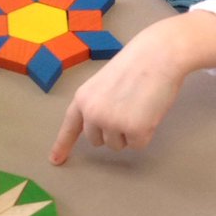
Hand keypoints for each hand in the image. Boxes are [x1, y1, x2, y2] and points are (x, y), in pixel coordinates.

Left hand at [49, 10, 215, 160]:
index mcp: (83, 98)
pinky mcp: (134, 130)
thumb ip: (98, 104)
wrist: (159, 55)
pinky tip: (150, 112)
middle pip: (97, 141)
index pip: (70, 127)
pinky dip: (146, 134)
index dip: (62, 145)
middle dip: (112, 132)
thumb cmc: (137, 64)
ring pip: (118, 145)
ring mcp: (112, 123)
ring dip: (129, 133)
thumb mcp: (105, 83)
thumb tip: (102, 127)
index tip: (56, 161)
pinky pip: (138, 144)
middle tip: (129, 108)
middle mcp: (92, 113)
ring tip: (140, 107)